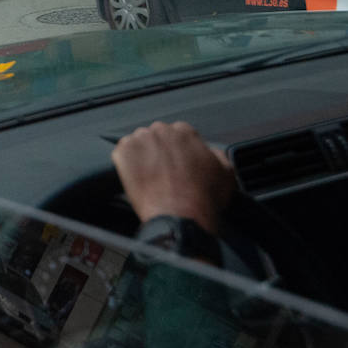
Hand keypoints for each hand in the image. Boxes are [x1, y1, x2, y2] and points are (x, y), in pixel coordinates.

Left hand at [111, 121, 234, 233]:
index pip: (178, 135)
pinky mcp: (123, 153)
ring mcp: (139, 140)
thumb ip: (217, 155)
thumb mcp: (226, 173)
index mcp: (185, 131)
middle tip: (163, 173)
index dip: (178, 152)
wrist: (180, 217)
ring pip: (138, 144)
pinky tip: (137, 179)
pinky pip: (122, 154)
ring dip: (142, 157)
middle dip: (159, 152)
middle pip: (157, 137)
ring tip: (150, 178)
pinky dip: (126, 164)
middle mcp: (161, 130)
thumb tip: (210, 151)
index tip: (178, 165)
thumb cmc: (204, 199)